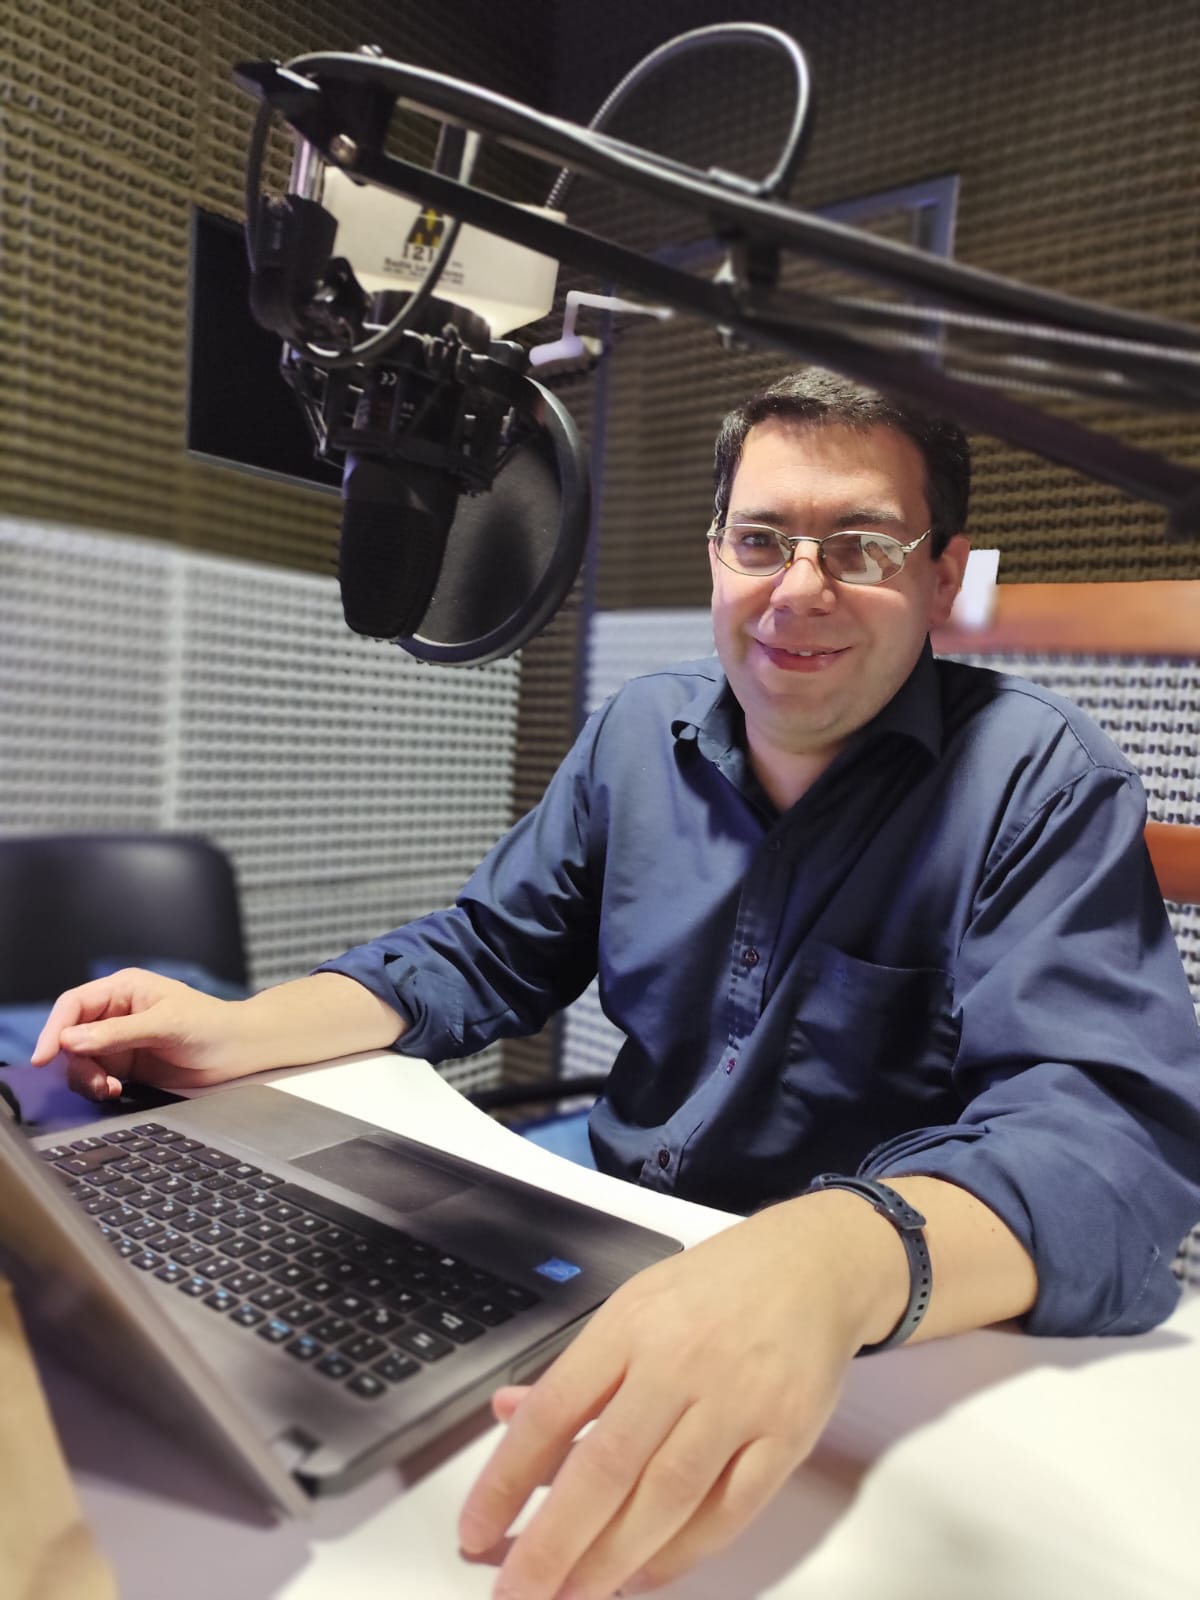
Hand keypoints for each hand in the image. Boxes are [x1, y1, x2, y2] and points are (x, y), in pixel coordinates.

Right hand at [30, 967, 254, 1099]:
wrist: (240, 1051)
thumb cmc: (211, 1025)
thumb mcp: (165, 1025)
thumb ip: (117, 1034)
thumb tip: (70, 1040)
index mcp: (124, 989)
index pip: (74, 1005)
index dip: (54, 1029)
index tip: (44, 1057)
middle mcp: (116, 1013)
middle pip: (71, 1036)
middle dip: (75, 1061)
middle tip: (95, 1081)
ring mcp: (119, 1040)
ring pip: (80, 1060)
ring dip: (86, 1077)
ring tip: (109, 1089)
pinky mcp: (126, 1064)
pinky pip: (96, 1076)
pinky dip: (97, 1086)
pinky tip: (115, 1091)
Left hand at [459, 1195, 890, 1598]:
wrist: (813, 1264)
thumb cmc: (717, 1287)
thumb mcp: (635, 1304)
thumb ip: (577, 1369)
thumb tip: (510, 1416)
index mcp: (631, 1325)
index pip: (552, 1411)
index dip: (506, 1479)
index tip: (476, 1529)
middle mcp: (680, 1362)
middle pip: (604, 1467)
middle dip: (552, 1543)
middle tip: (517, 1591)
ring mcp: (737, 1400)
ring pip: (664, 1499)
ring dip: (610, 1560)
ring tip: (572, 1596)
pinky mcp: (784, 1434)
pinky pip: (727, 1512)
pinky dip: (681, 1554)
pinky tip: (642, 1576)